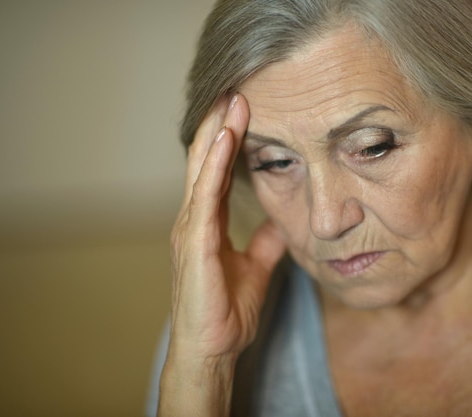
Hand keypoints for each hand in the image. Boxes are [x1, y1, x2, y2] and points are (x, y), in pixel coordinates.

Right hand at [166, 93, 285, 367]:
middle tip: (238, 88)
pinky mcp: (194, 243)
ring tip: (233, 100)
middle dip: (220, 123)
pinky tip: (226, 139)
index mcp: (206, 223)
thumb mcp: (255, 267)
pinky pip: (205, 196)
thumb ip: (265, 241)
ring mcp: (189, 229)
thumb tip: (282, 221)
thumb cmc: (226, 311)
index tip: (246, 108)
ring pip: (202, 169)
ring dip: (217, 133)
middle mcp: (193, 219)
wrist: (212, 349)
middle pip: (206, 160)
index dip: (229, 138)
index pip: (217, 170)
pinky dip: (215, 165)